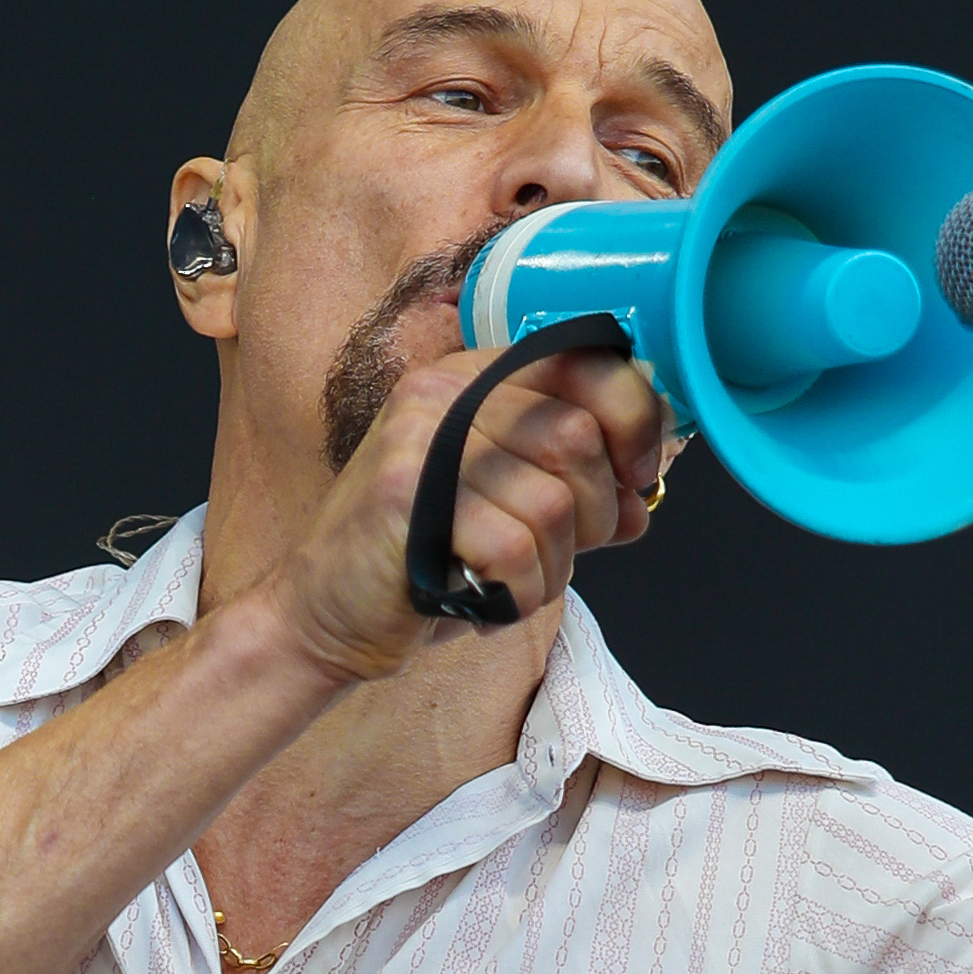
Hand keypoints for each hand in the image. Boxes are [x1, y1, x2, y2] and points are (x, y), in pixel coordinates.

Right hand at [261, 345, 667, 684]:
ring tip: (509, 580)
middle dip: (593, 513)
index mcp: (474, 378)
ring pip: (552, 504)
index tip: (638, 472)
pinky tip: (484, 599)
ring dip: (551, 567)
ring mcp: (419, 441)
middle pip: (577, 439)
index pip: (586, 361)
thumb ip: (579, 490)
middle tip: (557, 550)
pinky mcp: (404, 497)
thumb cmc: (427, 558)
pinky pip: (513, 550)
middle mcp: (444, 393)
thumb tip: (645, 495)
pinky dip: (517, 593)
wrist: (327, 612)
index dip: (634, 418)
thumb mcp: (513, 510)